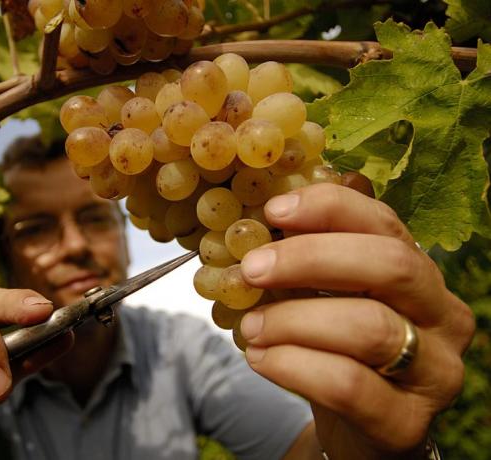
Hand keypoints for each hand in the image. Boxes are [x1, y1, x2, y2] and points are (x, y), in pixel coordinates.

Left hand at [239, 183, 473, 458]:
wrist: (355, 425)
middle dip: (310, 259)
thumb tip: (265, 213)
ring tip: (249, 326)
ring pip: (368, 327)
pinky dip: (292, 365)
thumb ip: (308, 258)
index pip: (385, 223)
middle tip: (253, 268)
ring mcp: (435, 370)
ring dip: (292, 320)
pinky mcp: (408, 422)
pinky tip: (260, 358)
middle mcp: (442, 315)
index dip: (330, 208)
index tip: (275, 211)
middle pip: (389, 266)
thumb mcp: (324, 296)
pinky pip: (347, 384)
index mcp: (419, 272)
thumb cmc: (336, 347)